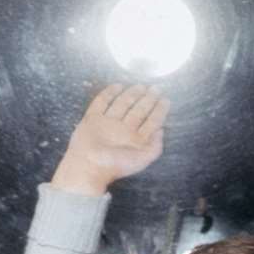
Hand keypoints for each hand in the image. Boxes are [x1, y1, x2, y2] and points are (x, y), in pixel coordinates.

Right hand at [53, 84, 169, 195]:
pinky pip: (100, 103)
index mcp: (134, 140)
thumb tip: (161, 130)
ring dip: (131, 94)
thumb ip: (155, 147)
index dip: (159, 111)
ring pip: (121, 104)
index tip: (165, 100)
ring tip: (141, 86)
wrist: (88, 167)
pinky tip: (117, 86)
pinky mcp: (92, 119)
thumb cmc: (115, 166)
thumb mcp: (142, 160)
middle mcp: (122, 130)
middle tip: (156, 88)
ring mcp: (107, 123)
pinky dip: (108, 94)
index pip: (150, 121)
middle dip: (148, 99)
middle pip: (137, 110)